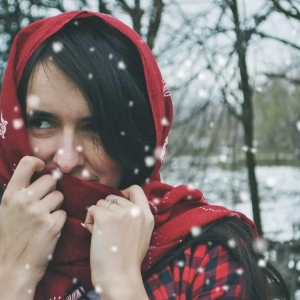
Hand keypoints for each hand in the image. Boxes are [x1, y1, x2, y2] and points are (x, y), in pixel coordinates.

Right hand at [0, 156, 66, 286]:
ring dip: (56, 206)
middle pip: (51, 180)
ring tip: (44, 219)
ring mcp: (39, 212)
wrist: (10, 268)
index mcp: (10, 195)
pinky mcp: (52, 224)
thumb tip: (41, 175)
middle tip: (43, 204)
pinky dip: (59, 220)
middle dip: (51, 190)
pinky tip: (48, 230)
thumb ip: (21, 193)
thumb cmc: (9, 239)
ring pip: (60, 196)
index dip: (38, 162)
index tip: (43, 168)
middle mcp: (24, 200)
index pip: (26, 164)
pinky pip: (63, 213)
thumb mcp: (6, 211)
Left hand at [84, 185, 153, 292]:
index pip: (136, 189)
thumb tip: (120, 204)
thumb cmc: (129, 259)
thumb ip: (137, 216)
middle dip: (107, 208)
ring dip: (98, 215)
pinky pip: (91, 209)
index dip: (124, 192)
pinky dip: (89, 220)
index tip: (117, 202)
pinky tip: (94, 233)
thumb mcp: (143, 233)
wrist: (120, 276)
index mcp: (147, 215)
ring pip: (101, 203)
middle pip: (114, 197)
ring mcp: (120, 212)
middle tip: (108, 228)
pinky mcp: (105, 217)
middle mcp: (135, 210)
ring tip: (102, 233)